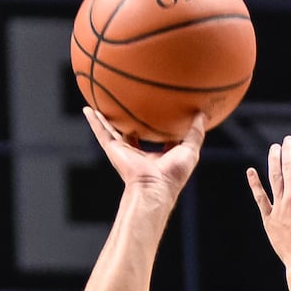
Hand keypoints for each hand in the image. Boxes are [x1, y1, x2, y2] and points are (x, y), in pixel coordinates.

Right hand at [82, 107, 204, 199]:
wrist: (153, 187)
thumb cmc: (173, 174)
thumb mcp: (189, 150)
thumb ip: (195, 133)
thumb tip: (202, 114)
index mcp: (156, 155)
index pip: (156, 138)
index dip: (158, 126)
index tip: (159, 112)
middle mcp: (139, 153)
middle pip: (132, 133)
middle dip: (130, 122)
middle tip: (128, 105)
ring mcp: (125, 151)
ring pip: (113, 130)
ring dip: (106, 118)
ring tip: (100, 103)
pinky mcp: (114, 150)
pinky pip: (101, 132)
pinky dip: (94, 121)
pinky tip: (88, 109)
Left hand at [246, 135, 290, 268]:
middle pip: (288, 167)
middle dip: (287, 150)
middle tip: (286, 140)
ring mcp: (279, 206)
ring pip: (274, 177)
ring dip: (273, 160)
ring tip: (274, 149)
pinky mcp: (269, 217)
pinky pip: (260, 197)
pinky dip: (255, 183)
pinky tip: (251, 172)